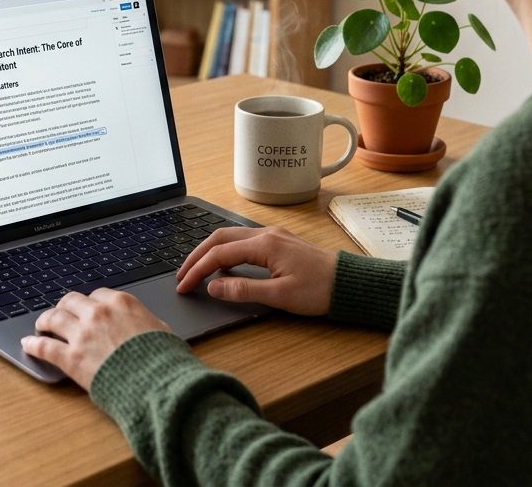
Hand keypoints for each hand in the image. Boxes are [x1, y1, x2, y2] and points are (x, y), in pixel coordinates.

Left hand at [22, 289, 171, 389]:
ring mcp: (82, 334)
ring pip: (53, 318)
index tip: (87, 309)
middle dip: (65, 307)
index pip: (98, 294)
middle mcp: (98, 313)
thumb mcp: (162, 331)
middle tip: (61, 313)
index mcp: (121, 303)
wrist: (156, 383)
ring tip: (41, 325)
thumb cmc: (163, 359)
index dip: (90, 302)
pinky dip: (33, 344)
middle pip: (71, 301)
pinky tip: (27, 344)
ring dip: (45, 320)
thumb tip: (150, 326)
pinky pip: (45, 346)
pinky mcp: (71, 358)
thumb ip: (147, 323)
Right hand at [176, 226, 337, 315]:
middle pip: (219, 238)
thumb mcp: (280, 296)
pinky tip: (223, 265)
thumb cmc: (320, 290)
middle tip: (181, 274)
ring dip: (210, 251)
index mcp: (264, 245)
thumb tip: (213, 287)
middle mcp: (266, 234)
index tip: (183, 285)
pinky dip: (225, 250)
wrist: (350, 283)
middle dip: (196, 255)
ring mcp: (273, 236)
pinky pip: (243, 241)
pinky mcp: (279, 242)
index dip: (197, 270)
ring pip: (230, 237)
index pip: (219, 254)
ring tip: (196, 269)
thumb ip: (244, 290)